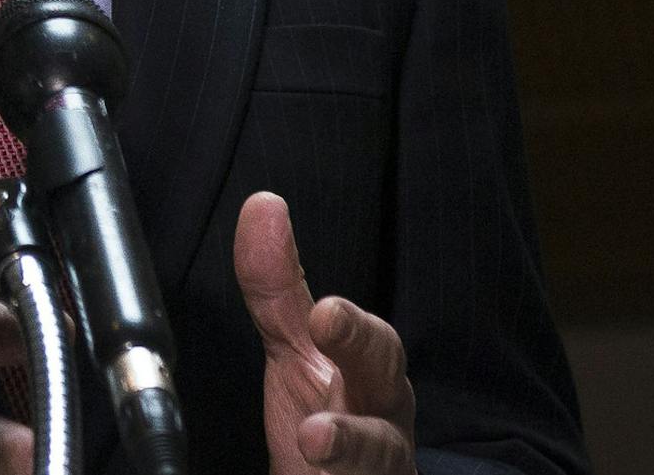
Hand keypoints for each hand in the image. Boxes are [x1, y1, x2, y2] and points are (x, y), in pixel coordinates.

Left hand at [235, 190, 415, 471]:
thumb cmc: (324, 418)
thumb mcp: (294, 350)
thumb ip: (277, 287)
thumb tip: (263, 205)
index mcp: (370, 376)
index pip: (373, 344)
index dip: (352, 328)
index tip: (324, 312)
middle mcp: (384, 420)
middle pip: (390, 397)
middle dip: (364, 375)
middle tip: (328, 353)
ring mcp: (381, 466)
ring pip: (383, 457)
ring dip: (352, 447)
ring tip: (314, 440)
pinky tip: (316, 474)